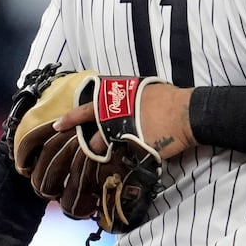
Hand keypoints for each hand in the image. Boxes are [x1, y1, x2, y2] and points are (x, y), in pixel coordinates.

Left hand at [54, 81, 193, 158]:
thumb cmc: (169, 98)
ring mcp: (125, 133)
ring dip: (107, 151)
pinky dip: (128, 155)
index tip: (58, 124)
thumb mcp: (143, 90)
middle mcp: (117, 117)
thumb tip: (121, 103)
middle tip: (85, 148)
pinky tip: (134, 154)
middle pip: (96, 135)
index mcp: (117, 100)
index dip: (71, 118)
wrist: (186, 113)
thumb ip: (127, 98)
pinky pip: (126, 155)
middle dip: (90, 143)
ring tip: (111, 153)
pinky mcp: (136, 148)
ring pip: (108, 147)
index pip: (88, 109)